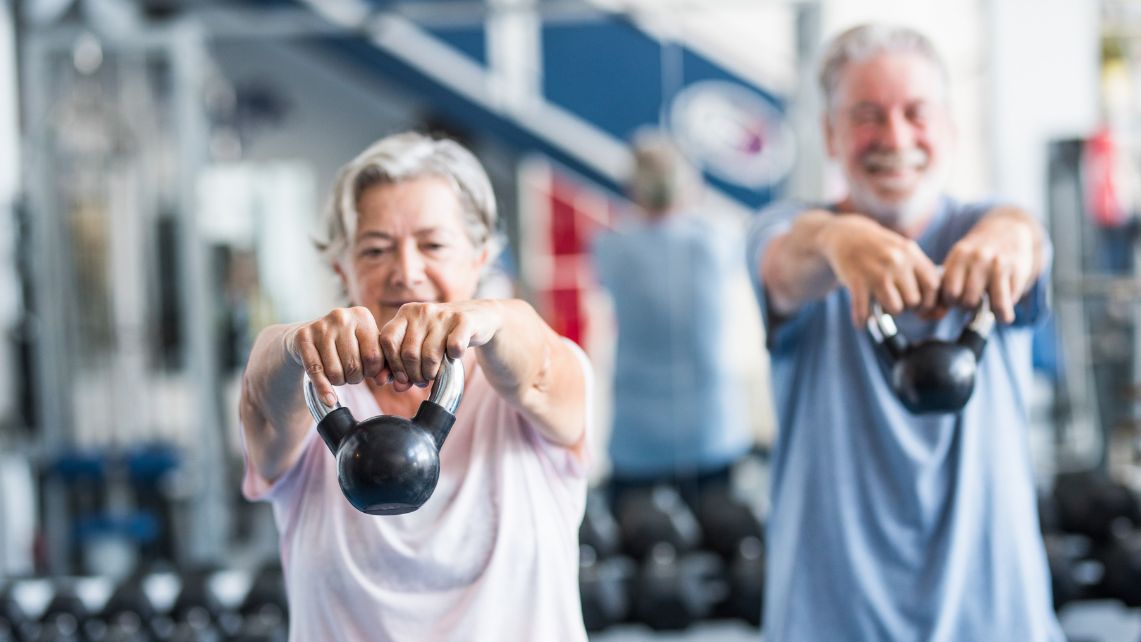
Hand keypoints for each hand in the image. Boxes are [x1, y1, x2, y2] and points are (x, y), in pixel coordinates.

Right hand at [285, 307, 384, 406]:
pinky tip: (329, 399)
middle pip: (354, 365)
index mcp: (362, 316)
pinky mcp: (303, 338)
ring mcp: (320, 326)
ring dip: (339, 381)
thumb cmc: (345, 343)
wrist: (310, 335)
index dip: (372, 371)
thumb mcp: (365, 346)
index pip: (374, 356)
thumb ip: (381, 363)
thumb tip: (382, 380)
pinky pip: (315, 371)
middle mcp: (341, 317)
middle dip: (355, 378)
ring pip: (335, 371)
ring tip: (339, 374)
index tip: (367, 372)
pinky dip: (323, 389)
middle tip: (351, 374)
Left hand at [377, 301, 503, 392]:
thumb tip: (393, 386)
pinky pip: (454, 347)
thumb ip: (402, 365)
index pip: (387, 341)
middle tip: (421, 380)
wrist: (477, 318)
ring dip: (431, 373)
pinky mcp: (464, 321)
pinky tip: (453, 358)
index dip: (393, 365)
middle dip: (414, 374)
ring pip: (430, 355)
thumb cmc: (441, 335)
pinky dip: (453, 359)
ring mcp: (443, 315)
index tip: (402, 378)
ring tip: (433, 375)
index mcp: (406, 313)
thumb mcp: (419, 345)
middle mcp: (422, 311)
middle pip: (408, 353)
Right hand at [820, 214, 941, 325]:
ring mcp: (875, 271)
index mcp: (911, 253)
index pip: (933, 285)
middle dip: (908, 307)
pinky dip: (863, 321)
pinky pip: (865, 311)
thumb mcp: (903, 253)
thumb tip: (940, 313)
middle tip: (897, 302)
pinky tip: (861, 321)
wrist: (846, 235)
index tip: (919, 305)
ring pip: (895, 308)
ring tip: (881, 305)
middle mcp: (896, 261)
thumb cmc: (880, 250)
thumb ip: (921, 276)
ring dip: (888, 312)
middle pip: (914, 300)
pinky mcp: (856, 280)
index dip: (929, 301)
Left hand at [940, 213, 1037, 322]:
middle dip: (967, 306)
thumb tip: (932, 314)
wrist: (1008, 230)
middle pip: (967, 300)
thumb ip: (947, 284)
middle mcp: (978, 258)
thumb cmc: (978, 255)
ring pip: (992, 304)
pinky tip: (1004, 307)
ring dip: (989, 311)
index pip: (948, 290)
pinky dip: (1005, 312)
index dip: (950, 302)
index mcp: (959, 255)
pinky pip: (1008, 303)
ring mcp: (999, 264)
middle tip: (972, 301)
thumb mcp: (960, 260)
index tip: (955, 300)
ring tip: (989, 306)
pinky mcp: (1017, 271)